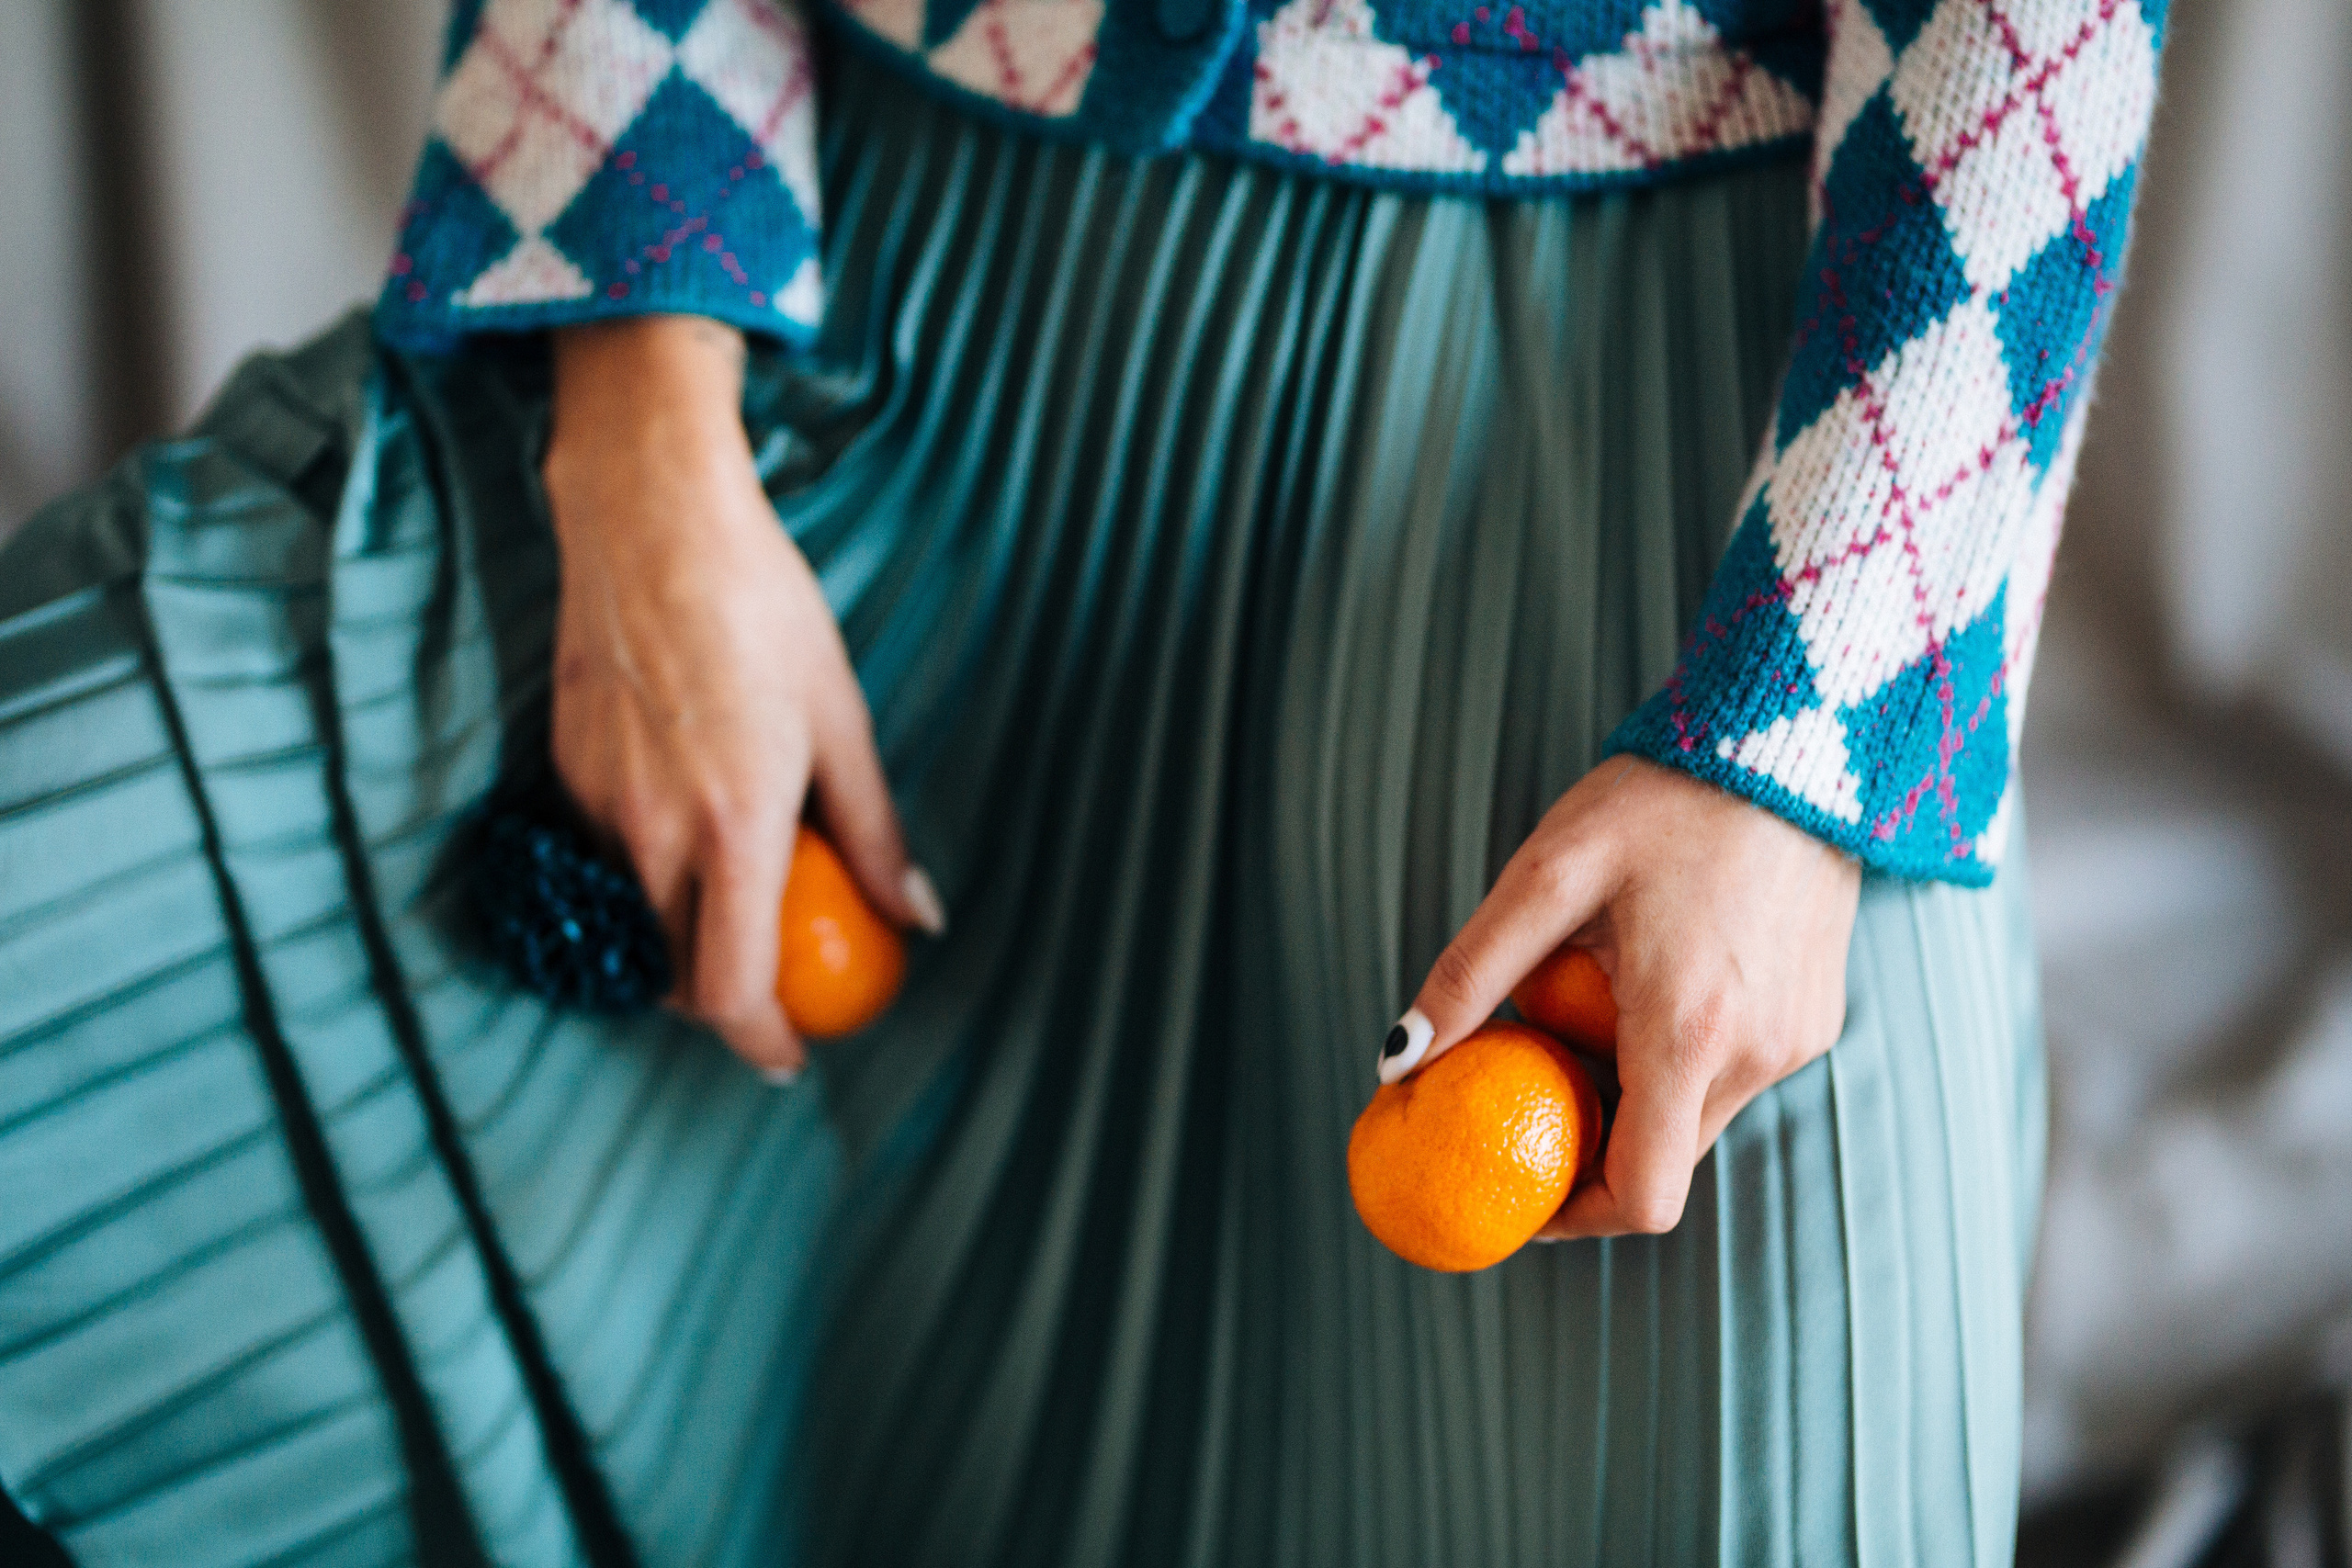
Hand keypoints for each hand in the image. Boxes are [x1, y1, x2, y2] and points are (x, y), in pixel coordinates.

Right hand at [542, 316, 942, 1077]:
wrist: (650, 521)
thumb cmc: (763, 609)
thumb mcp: (843, 721)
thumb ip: (873, 831)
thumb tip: (917, 914)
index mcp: (735, 826)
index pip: (732, 989)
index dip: (762, 1042)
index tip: (790, 1057)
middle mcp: (655, 832)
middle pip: (673, 977)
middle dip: (722, 1005)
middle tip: (772, 991)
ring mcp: (598, 806)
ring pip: (631, 926)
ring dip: (677, 947)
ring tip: (728, 915)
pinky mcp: (562, 775)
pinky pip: (600, 867)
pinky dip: (640, 886)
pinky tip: (680, 845)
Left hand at [1394, 757, 1858, 1237]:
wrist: (1793, 742)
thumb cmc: (1662, 800)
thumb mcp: (1547, 875)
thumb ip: (1470, 973)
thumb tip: (1397, 1061)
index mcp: (1689, 1033)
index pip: (1643, 1195)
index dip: (1574, 1215)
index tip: (1519, 1192)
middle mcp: (1758, 1053)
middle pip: (1665, 1156)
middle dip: (1592, 1139)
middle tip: (1530, 1080)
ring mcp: (1799, 1038)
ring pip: (1698, 1112)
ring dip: (1637, 1090)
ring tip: (1592, 1000)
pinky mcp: (1817, 1015)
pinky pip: (1736, 1067)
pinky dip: (1683, 1053)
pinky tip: (1651, 975)